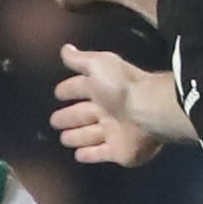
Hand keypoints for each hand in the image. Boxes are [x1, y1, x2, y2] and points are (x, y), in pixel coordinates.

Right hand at [53, 43, 168, 167]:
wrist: (148, 111)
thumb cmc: (121, 87)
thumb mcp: (99, 65)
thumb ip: (81, 59)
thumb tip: (65, 49)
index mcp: (104, 88)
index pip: (82, 88)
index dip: (69, 89)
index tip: (58, 93)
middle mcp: (108, 110)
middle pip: (84, 114)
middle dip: (69, 116)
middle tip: (54, 121)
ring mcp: (114, 132)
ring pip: (90, 135)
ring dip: (77, 136)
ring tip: (64, 139)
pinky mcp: (118, 152)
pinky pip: (100, 153)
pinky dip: (89, 154)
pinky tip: (78, 155)